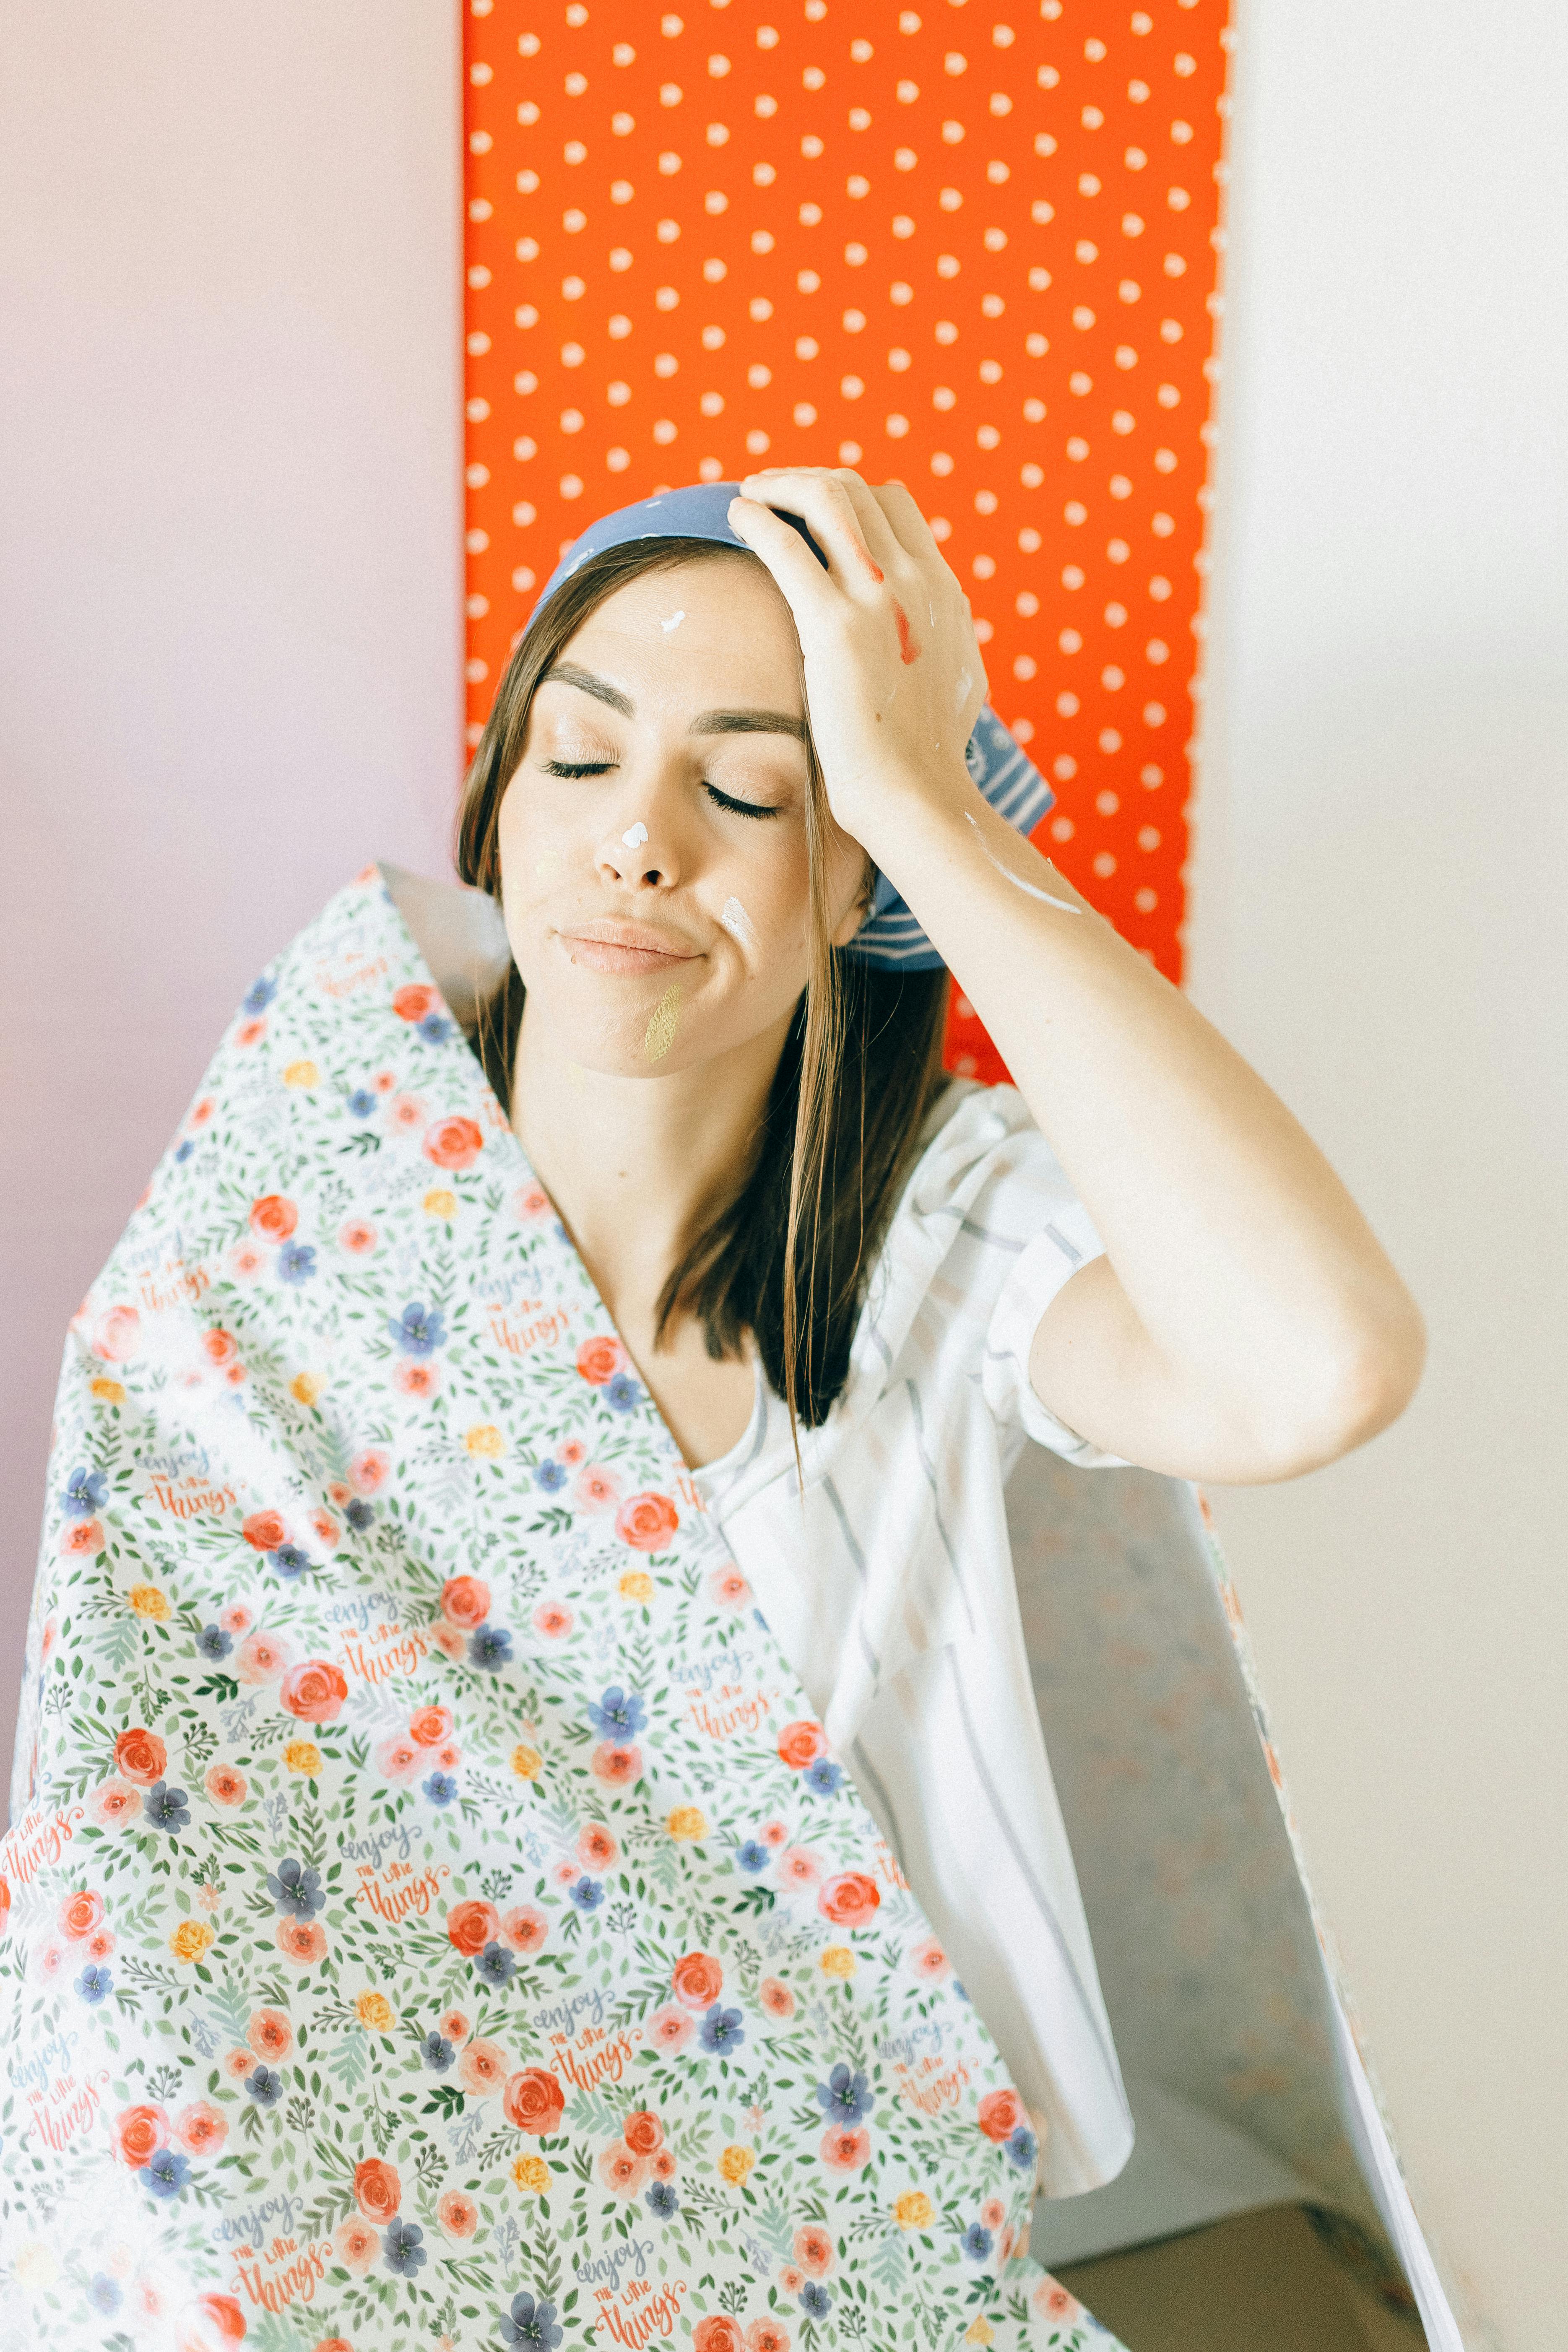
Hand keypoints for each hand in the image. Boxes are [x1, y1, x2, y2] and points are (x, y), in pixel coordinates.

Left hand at [726, 467, 989, 842]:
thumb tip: (934, 631)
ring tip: (750, 496)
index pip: (895, 505)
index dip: (849, 496)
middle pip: (857, 490)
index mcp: (943, 592)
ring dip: (781, 485)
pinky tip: (737, 518)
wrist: (917, 797)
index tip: (812, 513)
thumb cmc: (928, 757)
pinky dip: (758, 519)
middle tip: (770, 494)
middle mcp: (916, 582)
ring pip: (826, 497)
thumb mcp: (955, 680)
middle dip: (807, 480)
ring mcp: (879, 599)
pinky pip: (788, 546)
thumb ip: (941, 640)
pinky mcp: (835, 627)